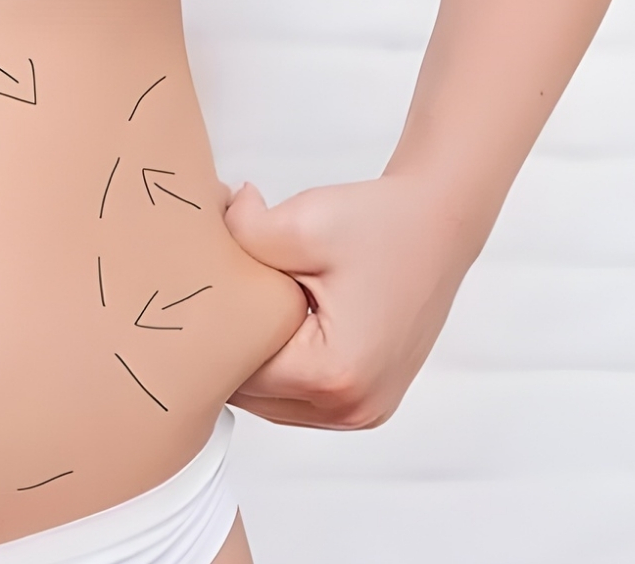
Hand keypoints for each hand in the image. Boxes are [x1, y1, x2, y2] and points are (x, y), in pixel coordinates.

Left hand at [222, 177, 483, 429]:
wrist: (439, 224)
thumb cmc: (381, 223)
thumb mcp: (301, 222)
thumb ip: (238, 236)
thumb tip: (196, 240)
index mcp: (334, 374)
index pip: (236, 373)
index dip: (212, 333)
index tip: (204, 295)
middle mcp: (353, 407)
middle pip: (251, 395)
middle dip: (232, 350)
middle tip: (224, 298)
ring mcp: (364, 412)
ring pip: (271, 402)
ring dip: (258, 362)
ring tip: (258, 311)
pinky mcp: (367, 405)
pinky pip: (299, 399)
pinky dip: (283, 369)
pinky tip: (280, 328)